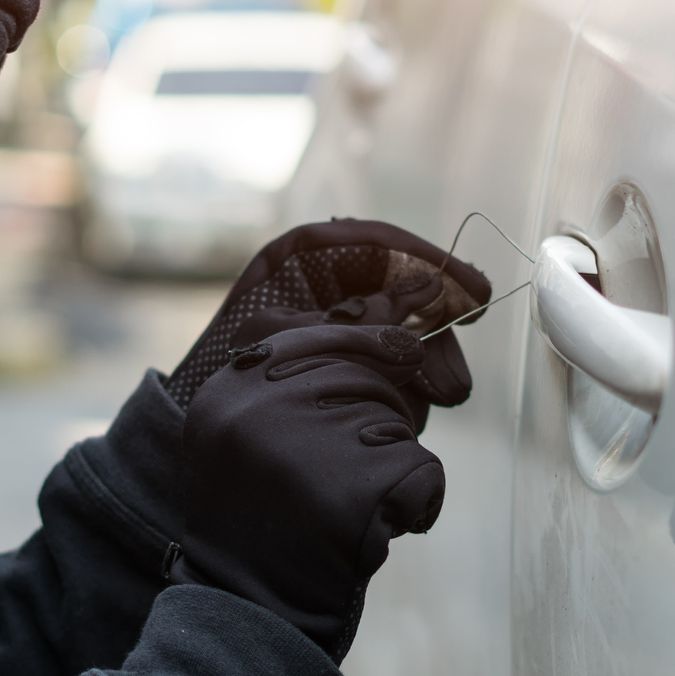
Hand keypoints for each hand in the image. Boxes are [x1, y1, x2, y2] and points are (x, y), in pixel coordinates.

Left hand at [164, 220, 490, 431]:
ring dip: (424, 378)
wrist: (198, 430)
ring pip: (407, 342)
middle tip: (453, 387)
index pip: (384, 245)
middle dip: (434, 343)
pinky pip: (393, 375)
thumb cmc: (231, 369)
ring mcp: (343, 330)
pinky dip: (403, 397)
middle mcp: (330, 288)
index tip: (476, 294)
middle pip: (407, 298)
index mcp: (305, 259)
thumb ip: (361, 315)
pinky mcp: (351, 370)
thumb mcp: (293, 333)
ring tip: (427, 408)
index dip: (435, 264)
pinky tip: (399, 419)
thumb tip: (427, 291)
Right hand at [174, 323, 446, 658]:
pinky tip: (372, 534)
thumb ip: (318, 375)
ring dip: (394, 463)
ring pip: (398, 421)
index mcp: (230, 387)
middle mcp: (256, 406)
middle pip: (370, 369)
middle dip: (387, 412)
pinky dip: (417, 504)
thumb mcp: (266, 435)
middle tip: (356, 469)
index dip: (375, 337)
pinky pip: (423, 469)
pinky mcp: (352, 491)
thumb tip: (416, 315)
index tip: (407, 348)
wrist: (251, 617)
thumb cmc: (272, 523)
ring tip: (346, 509)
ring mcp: (302, 445)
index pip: (322, 326)